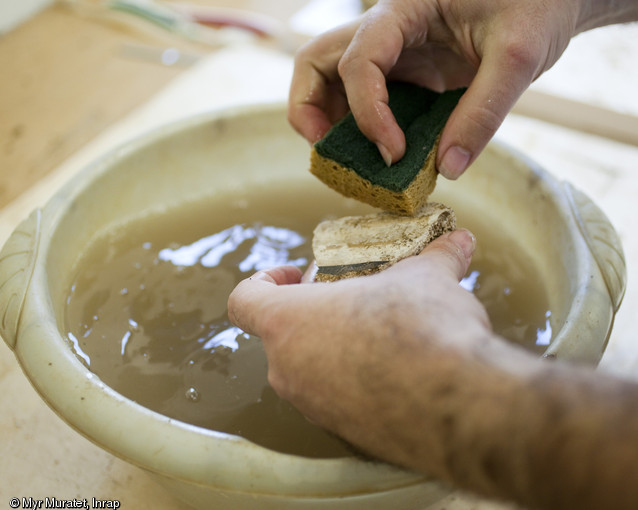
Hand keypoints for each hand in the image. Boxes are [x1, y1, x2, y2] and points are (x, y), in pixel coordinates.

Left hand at [227, 230, 637, 509]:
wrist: (458, 405)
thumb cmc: (422, 329)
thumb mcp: (428, 277)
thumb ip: (436, 256)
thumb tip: (459, 240)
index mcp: (289, 322)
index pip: (244, 300)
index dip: (264, 281)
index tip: (295, 274)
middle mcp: (289, 370)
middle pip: (283, 334)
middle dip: (314, 312)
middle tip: (353, 299)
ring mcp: (315, 408)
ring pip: (310, 369)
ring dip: (336, 348)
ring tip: (382, 332)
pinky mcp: (348, 435)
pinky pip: (339, 400)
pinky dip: (358, 383)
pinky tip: (400, 371)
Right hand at [288, 0, 579, 177]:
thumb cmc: (537, 5)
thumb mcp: (519, 55)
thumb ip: (484, 112)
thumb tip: (448, 169)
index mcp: (405, 10)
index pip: (358, 60)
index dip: (366, 113)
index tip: (393, 154)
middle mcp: (386, 31)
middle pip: (315, 62)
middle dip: (309, 110)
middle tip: (328, 152)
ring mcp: (392, 54)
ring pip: (329, 82)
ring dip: (327, 123)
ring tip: (347, 162)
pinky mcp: (406, 74)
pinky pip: (363, 101)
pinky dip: (358, 130)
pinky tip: (376, 158)